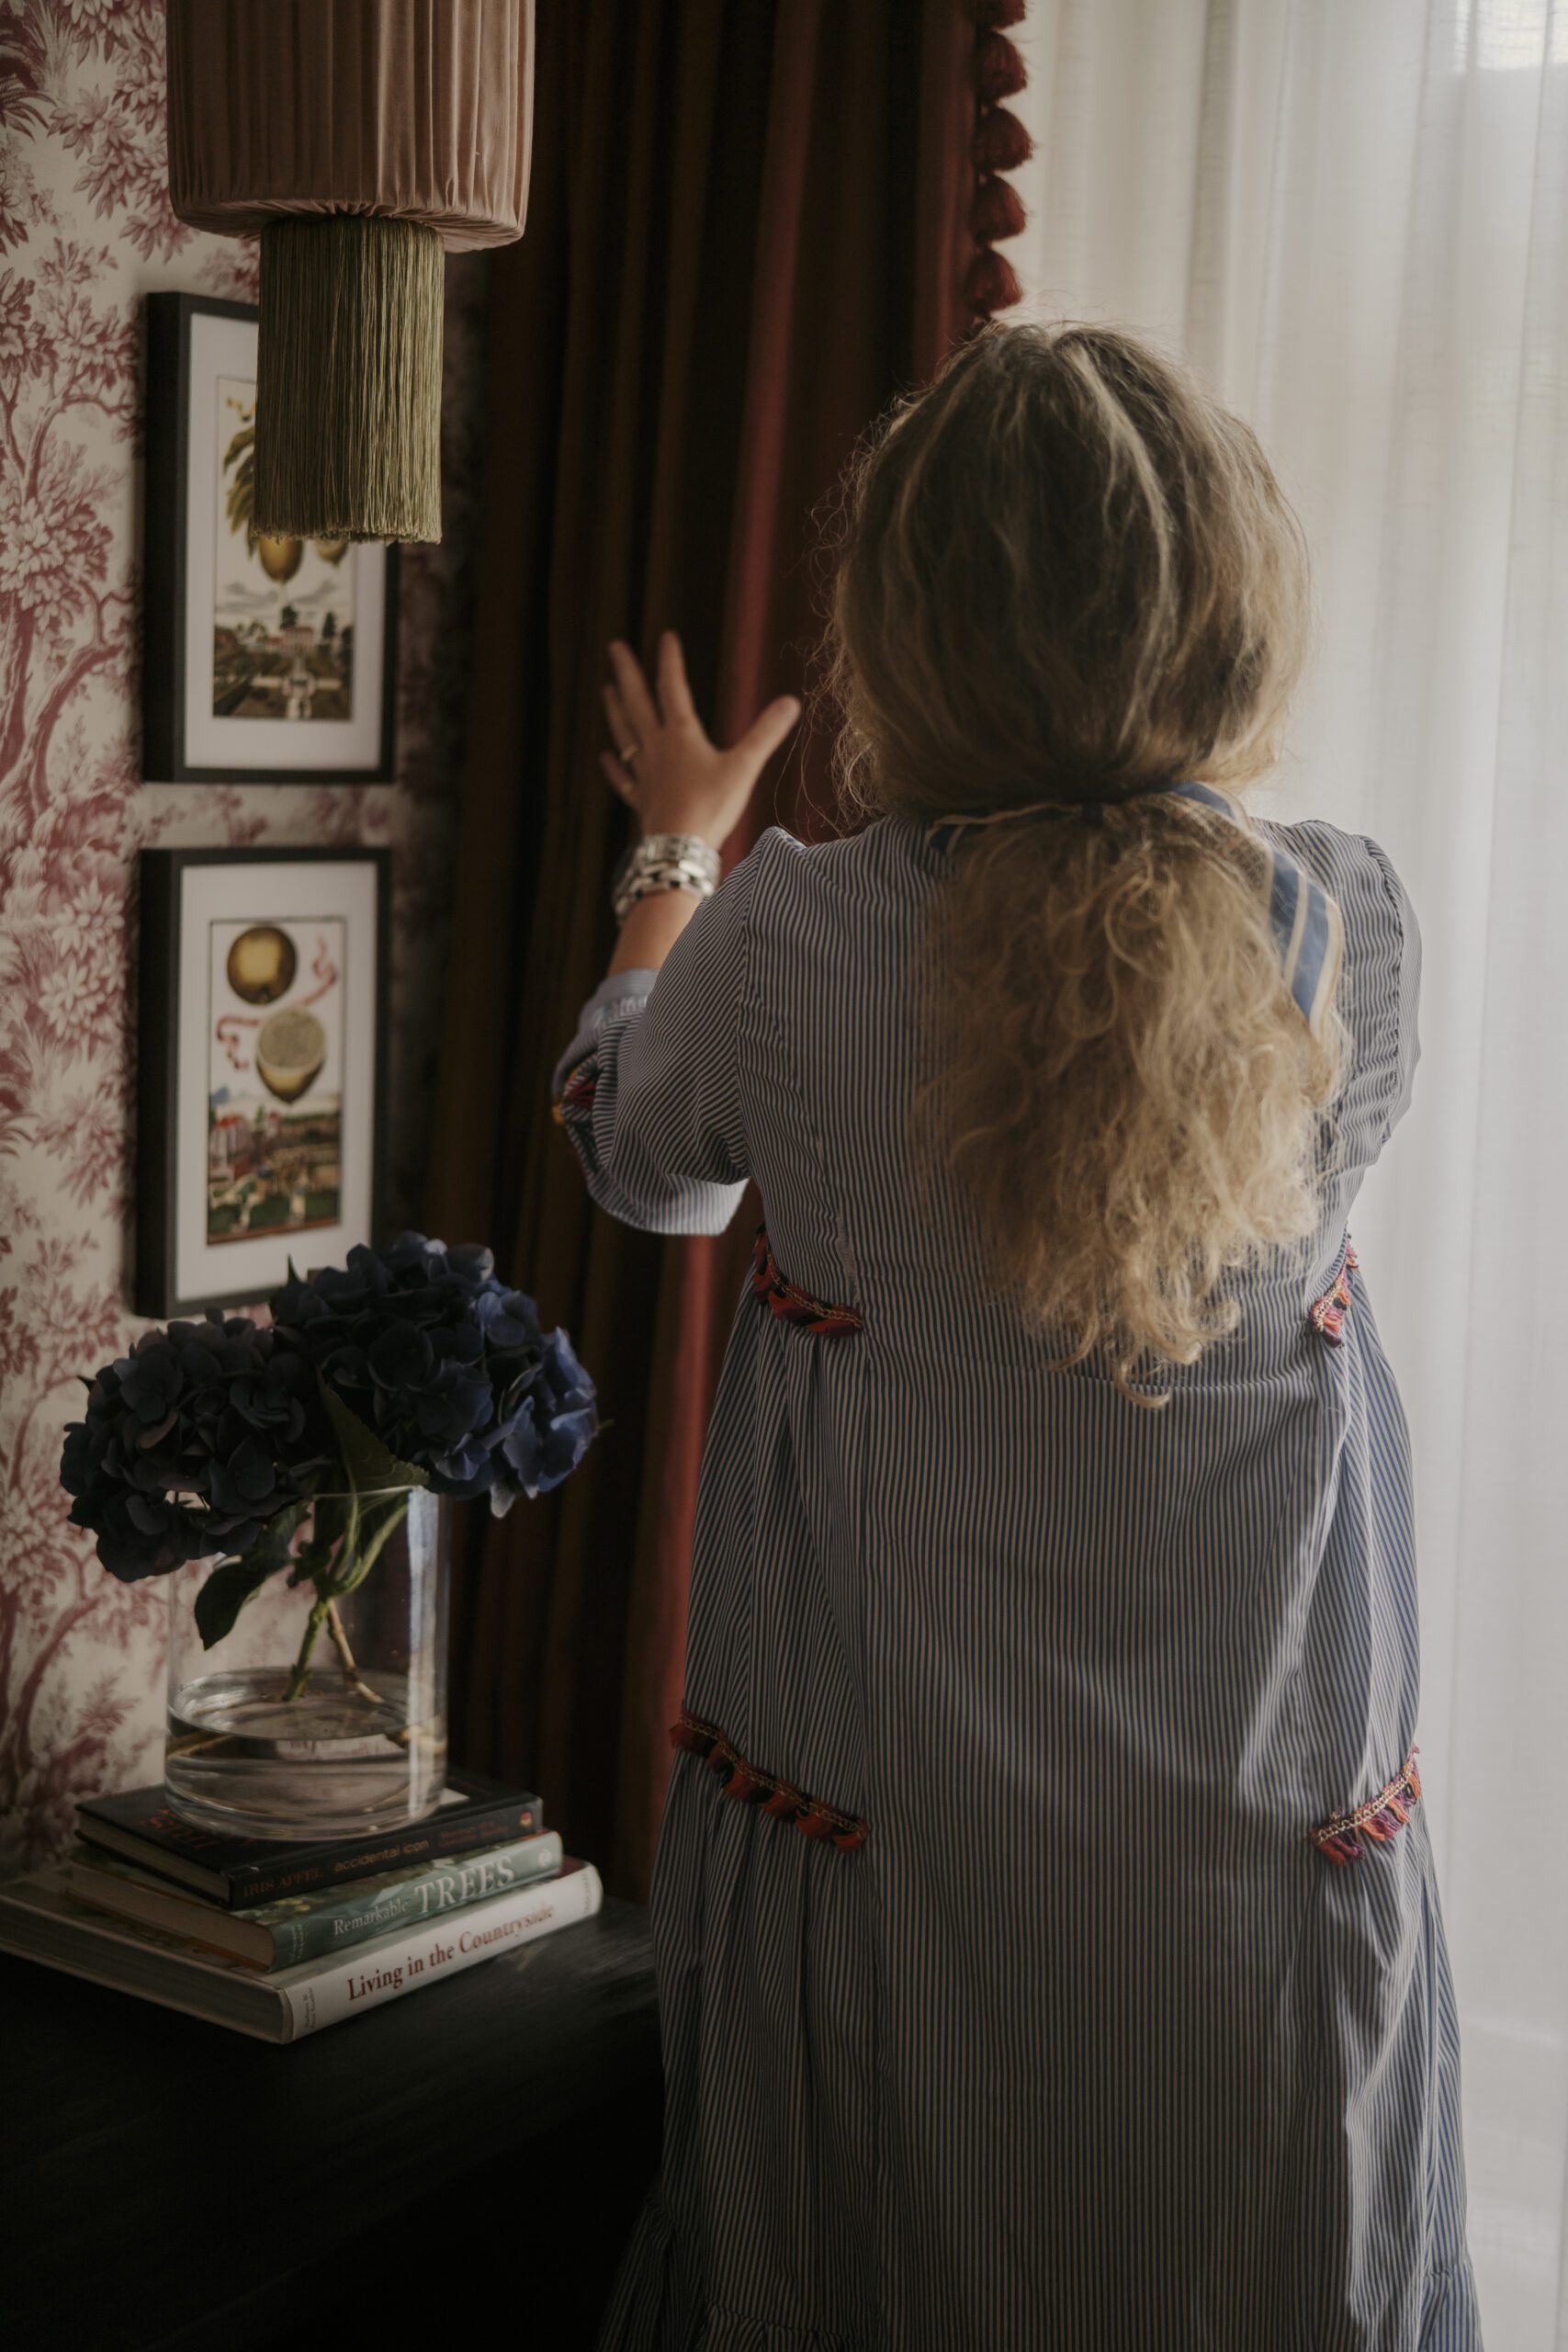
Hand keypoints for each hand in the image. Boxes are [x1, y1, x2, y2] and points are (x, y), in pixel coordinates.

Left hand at [601, 632, 800, 850]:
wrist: (680, 849)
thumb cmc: (710, 808)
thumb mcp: (744, 768)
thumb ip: (766, 734)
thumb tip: (791, 702)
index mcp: (681, 736)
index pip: (673, 688)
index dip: (670, 661)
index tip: (666, 636)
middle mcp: (657, 749)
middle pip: (637, 703)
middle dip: (626, 673)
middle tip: (614, 647)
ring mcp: (645, 773)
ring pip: (624, 733)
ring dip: (615, 710)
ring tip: (606, 690)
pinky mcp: (641, 799)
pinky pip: (622, 777)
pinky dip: (613, 765)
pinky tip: (606, 755)